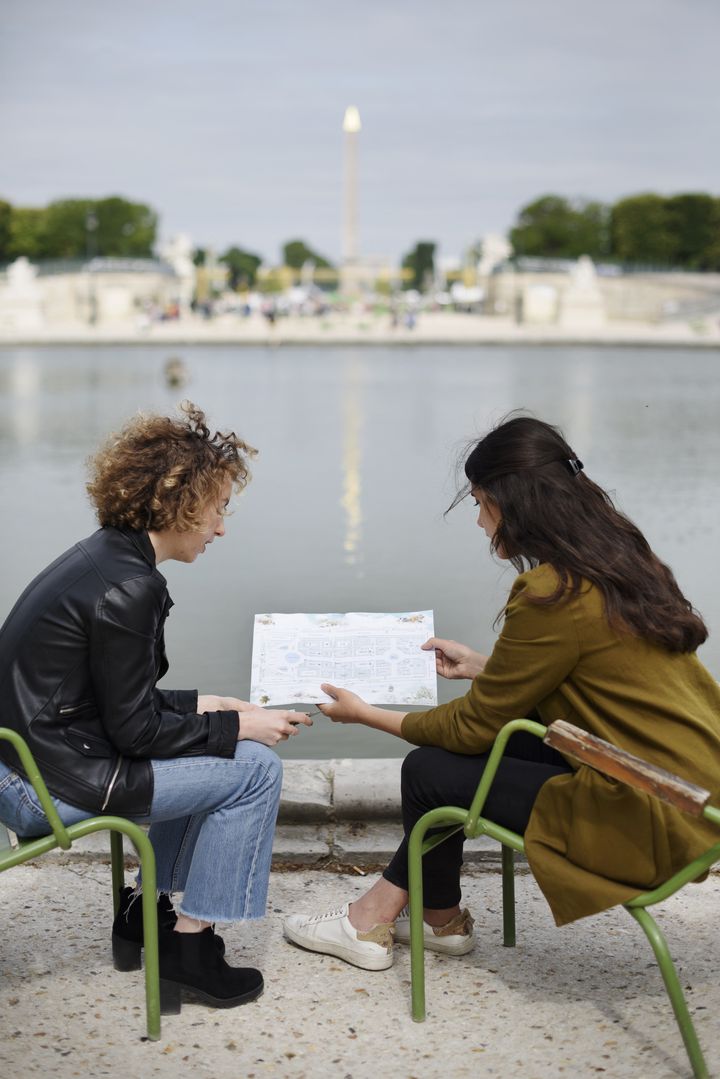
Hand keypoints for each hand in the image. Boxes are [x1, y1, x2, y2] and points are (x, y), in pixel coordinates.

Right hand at [197, 695, 311, 745]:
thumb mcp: (271, 712)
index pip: (302, 718)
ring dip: (281, 735)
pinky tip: (265, 734)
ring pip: (285, 737)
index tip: (310, 722)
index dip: (308, 721)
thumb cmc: (256, 716)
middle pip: (295, 731)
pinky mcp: (273, 743)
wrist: (244, 725)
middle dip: (291, 730)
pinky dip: (273, 739)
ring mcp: (278, 735)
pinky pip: (277, 742)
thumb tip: (292, 719)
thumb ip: (282, 716)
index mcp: (284, 715)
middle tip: (283, 727)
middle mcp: (283, 726)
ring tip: (269, 729)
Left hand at [316, 684, 370, 724]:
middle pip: (327, 704)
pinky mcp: (346, 718)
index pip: (319, 702)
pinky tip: (347, 699)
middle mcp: (332, 716)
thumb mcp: (340, 692)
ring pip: (334, 707)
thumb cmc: (352, 705)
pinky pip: (341, 709)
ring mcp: (339, 718)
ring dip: (336, 700)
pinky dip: (342, 704)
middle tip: (332, 688)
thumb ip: (331, 689)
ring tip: (341, 692)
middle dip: (328, 696)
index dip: (319, 695)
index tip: (321, 688)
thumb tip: (323, 687)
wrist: (365, 714)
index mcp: (327, 711)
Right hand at [420, 638, 486, 679]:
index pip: (433, 646)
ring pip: (432, 662)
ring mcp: (444, 664)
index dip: (426, 646)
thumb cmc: (461, 652)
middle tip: (415, 653)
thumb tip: (423, 645)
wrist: (469, 664)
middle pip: (431, 655)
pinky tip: (424, 665)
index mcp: (446, 647)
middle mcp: (445, 656)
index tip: (418, 646)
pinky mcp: (444, 672)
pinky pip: (434, 670)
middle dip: (424, 654)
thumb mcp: (445, 643)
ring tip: (417, 658)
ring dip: (425, 661)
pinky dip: (429, 668)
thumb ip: (433, 643)